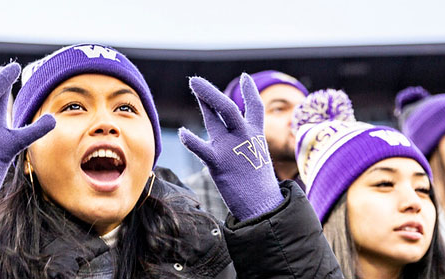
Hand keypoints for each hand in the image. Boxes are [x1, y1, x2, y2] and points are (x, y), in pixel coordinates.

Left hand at [178, 74, 281, 220]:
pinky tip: (182, 133)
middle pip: (227, 106)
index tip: (244, 77)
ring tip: (193, 84)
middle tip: (194, 80)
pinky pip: (201, 147)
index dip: (250, 91)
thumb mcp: (254, 156)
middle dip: (211, 92)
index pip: (255, 107)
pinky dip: (190, 140)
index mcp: (255, 134)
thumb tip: (229, 133)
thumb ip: (240, 142)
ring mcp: (231, 147)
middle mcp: (243, 136)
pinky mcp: (218, 162)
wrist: (262, 204)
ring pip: (217, 116)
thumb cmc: (256, 182)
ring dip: (205, 99)